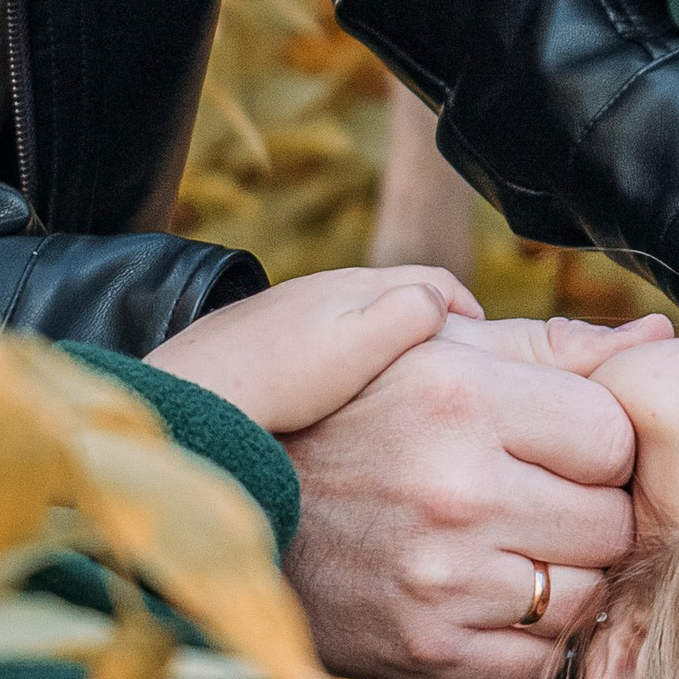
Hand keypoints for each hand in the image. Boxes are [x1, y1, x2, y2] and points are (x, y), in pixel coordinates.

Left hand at [146, 265, 476, 436]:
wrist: (195, 396)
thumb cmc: (279, 378)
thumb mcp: (361, 345)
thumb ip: (410, 315)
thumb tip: (441, 303)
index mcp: (355, 286)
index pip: (433, 282)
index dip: (466, 307)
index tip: (483, 336)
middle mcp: (323, 290)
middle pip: (394, 294)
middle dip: (430, 319)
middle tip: (452, 357)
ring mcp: (291, 314)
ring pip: (356, 318)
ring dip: (386, 338)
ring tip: (402, 376)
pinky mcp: (263, 341)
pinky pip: (322, 339)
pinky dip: (346, 355)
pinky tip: (339, 389)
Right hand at [282, 331, 639, 678]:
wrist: (229, 499)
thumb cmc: (348, 412)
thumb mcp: (431, 349)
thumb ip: (550, 346)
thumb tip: (659, 336)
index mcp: (462, 397)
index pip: (617, 437)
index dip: (601, 444)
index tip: (564, 447)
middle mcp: (456, 489)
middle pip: (612, 523)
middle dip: (592, 514)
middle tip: (543, 502)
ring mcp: (441, 579)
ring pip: (583, 596)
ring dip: (564, 578)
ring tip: (514, 548)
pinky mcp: (424, 649)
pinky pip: (536, 661)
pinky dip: (528, 639)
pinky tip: (491, 598)